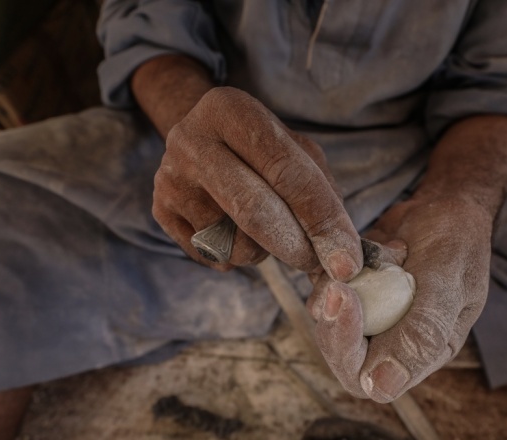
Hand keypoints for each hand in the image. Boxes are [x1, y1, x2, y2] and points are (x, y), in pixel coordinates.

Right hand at [152, 86, 361, 280]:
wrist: (201, 139)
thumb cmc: (263, 150)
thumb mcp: (298, 151)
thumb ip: (323, 196)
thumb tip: (344, 257)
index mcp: (232, 109)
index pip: (286, 171)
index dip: (321, 219)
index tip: (346, 261)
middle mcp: (191, 139)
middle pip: (253, 210)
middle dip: (295, 246)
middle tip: (317, 263)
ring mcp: (170, 177)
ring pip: (233, 242)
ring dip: (264, 250)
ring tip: (263, 227)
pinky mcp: (160, 210)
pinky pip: (212, 255)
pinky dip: (236, 255)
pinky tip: (235, 230)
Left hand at [307, 195, 492, 401]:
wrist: (445, 209)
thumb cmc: (457, 244)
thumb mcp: (448, 285)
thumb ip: (422, 333)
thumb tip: (382, 387)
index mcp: (423, 354)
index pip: (372, 380)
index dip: (350, 353)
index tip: (347, 303)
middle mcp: (392, 343)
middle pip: (343, 359)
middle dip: (334, 324)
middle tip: (336, 284)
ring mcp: (369, 319)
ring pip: (329, 324)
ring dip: (335, 291)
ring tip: (371, 258)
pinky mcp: (351, 295)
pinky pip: (324, 294)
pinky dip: (333, 271)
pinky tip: (366, 250)